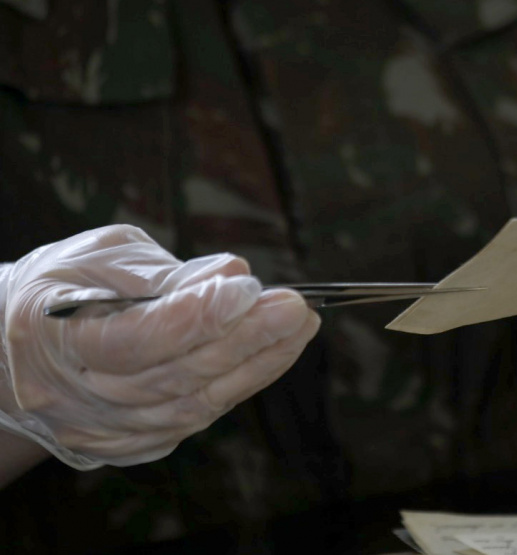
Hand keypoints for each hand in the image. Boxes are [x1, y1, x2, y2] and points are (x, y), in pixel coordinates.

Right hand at [0, 225, 318, 467]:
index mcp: (57, 338)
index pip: (138, 338)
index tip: (248, 288)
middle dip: (247, 340)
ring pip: (196, 406)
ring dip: (258, 366)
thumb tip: (234, 276)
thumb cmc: (62, 288)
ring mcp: (107, 428)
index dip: (197, 316)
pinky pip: (196, 419)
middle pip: (177, 377)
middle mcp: (81, 395)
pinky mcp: (133, 442)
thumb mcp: (99, 257)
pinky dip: (239, 386)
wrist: (17, 349)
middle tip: (297, 308)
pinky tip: (271, 355)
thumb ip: (165, 271)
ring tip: (299, 328)